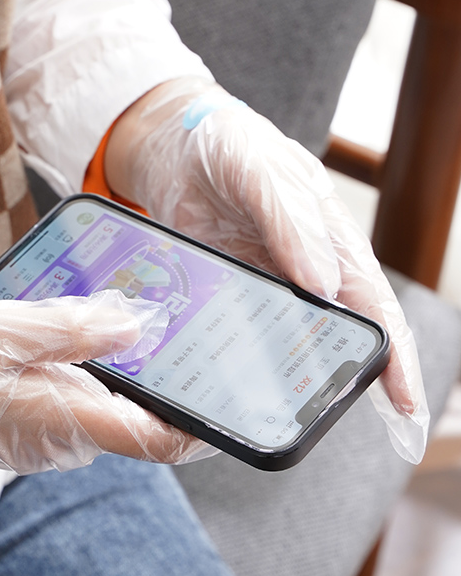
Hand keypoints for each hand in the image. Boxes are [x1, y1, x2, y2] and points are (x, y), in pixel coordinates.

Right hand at [0, 291, 210, 473]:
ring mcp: (29, 440)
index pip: (152, 441)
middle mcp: (49, 442)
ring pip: (95, 406)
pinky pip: (62, 401)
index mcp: (53, 420)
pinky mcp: (12, 427)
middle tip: (168, 317)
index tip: (225, 392)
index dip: (198, 424)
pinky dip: (75, 369)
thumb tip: (137, 326)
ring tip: (114, 311)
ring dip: (111, 367)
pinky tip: (62, 329)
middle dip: (153, 375)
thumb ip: (70, 329)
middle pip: (128, 419)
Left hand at [105, 77, 428, 462]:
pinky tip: (233, 388)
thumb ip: (292, 222)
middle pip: (336, 334)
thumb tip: (323, 283)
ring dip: (294, 381)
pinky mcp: (224, 290)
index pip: (372, 305)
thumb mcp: (262, 171)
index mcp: (328, 239)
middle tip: (366, 432)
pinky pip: (238, 333)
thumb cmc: (229, 145)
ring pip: (286, 341)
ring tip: (294, 422)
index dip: (395, 355)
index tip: (405, 403)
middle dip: (353, 381)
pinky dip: (242, 362)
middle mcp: (302, 269)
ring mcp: (262, 284)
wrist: (171, 143)